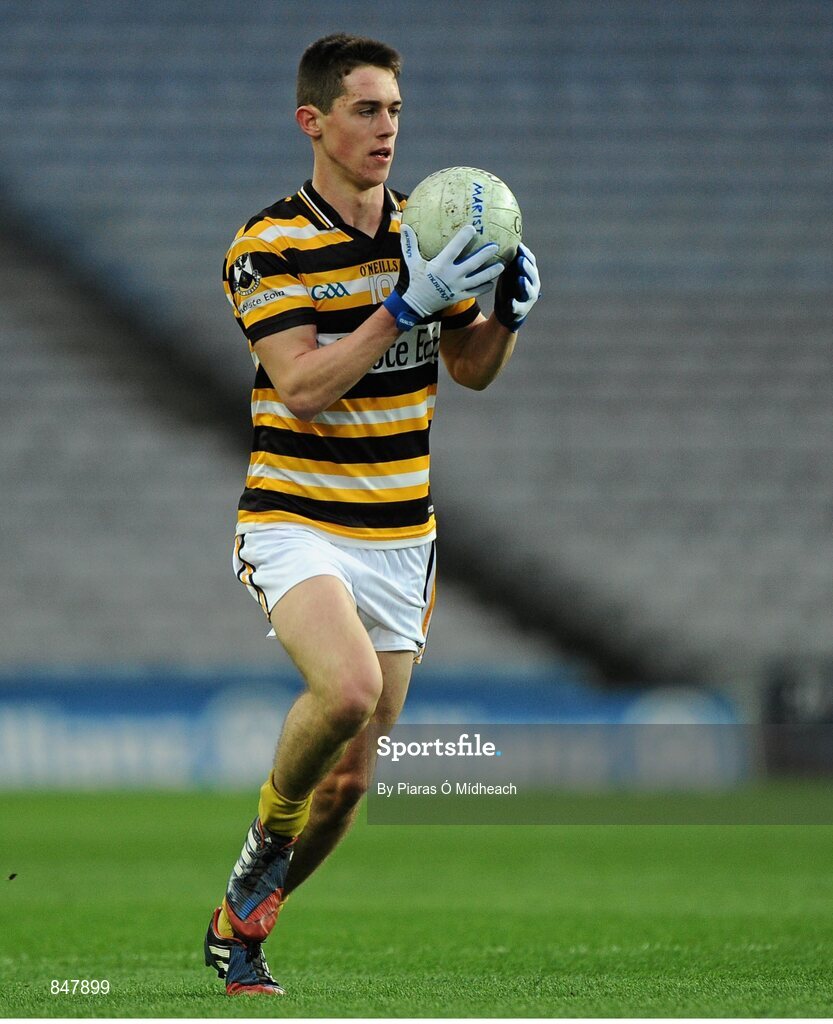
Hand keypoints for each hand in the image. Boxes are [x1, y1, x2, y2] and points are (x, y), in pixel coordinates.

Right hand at [384, 224, 502, 331]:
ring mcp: (457, 288)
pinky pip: (475, 292)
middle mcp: (451, 276)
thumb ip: (409, 244)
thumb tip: (404, 225)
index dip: (464, 237)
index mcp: (441, 265)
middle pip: (473, 263)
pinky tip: (492, 282)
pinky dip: (484, 288)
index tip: (473, 228)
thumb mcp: (411, 262)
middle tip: (496, 246)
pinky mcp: (459, 297)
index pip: (455, 248)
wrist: (414, 305)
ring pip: (478, 279)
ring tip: (502, 265)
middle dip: (485, 254)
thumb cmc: (414, 280)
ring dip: (491, 272)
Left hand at [493, 243, 539, 330]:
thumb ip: (507, 259)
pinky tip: (511, 303)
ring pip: (530, 290)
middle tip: (521, 259)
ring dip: (525, 285)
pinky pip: (519, 307)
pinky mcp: (522, 310)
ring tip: (521, 279)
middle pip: (532, 274)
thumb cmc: (508, 286)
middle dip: (527, 267)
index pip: (531, 261)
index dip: (526, 253)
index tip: (519, 246)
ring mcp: (529, 298)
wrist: (507, 310)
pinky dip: (515, 305)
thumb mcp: (508, 271)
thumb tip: (497, 237)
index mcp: (529, 273)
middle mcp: (533, 284)